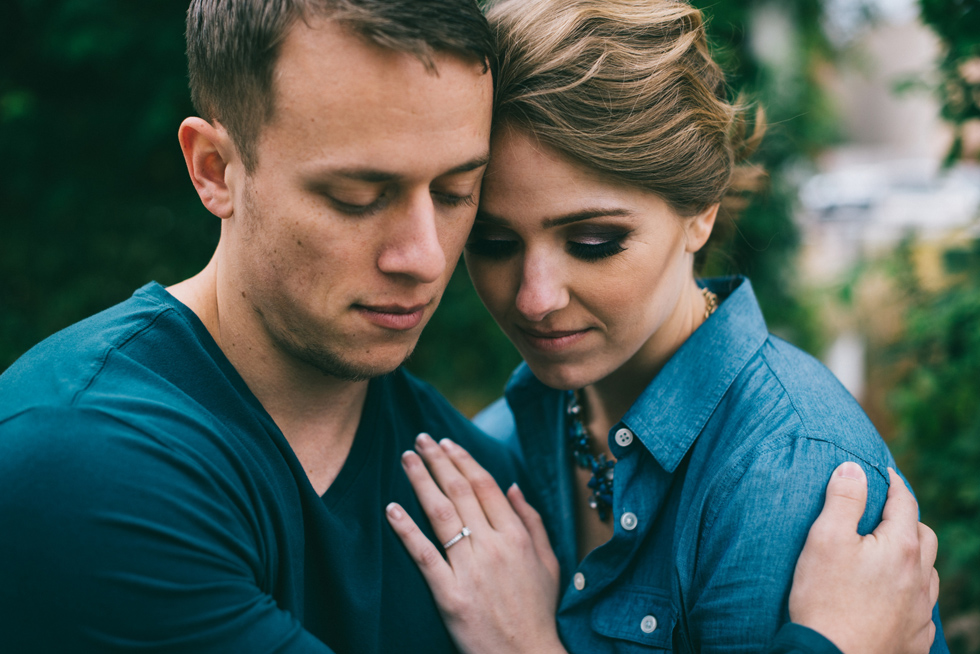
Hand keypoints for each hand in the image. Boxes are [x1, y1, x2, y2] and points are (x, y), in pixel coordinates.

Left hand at [385, 433, 564, 653]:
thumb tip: (512, 485)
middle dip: (438, 461)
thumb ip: (532, 520)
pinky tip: (392, 509)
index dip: (463, 460)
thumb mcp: (549, 562)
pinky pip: (424, 555)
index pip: (485, 486)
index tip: (446, 443)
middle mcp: (494, 546)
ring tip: (406, 458)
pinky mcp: (450, 595)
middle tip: (420, 438)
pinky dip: (407, 530)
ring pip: (441, 515)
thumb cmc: (538, 611)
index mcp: (517, 536)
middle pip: (460, 492)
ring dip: (421, 481)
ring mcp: (470, 570)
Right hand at [789, 462, 939, 653]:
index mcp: (900, 548)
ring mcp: (920, 611)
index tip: (882, 472)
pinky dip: (912, 594)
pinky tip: (894, 598)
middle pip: (925, 537)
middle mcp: (919, 578)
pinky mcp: (914, 638)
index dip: (893, 483)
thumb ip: (843, 499)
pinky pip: (924, 609)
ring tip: (891, 556)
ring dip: (914, 558)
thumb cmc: (824, 598)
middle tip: (885, 515)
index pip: (905, 503)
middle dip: (908, 520)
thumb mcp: (825, 539)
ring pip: (929, 574)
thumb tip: (853, 468)